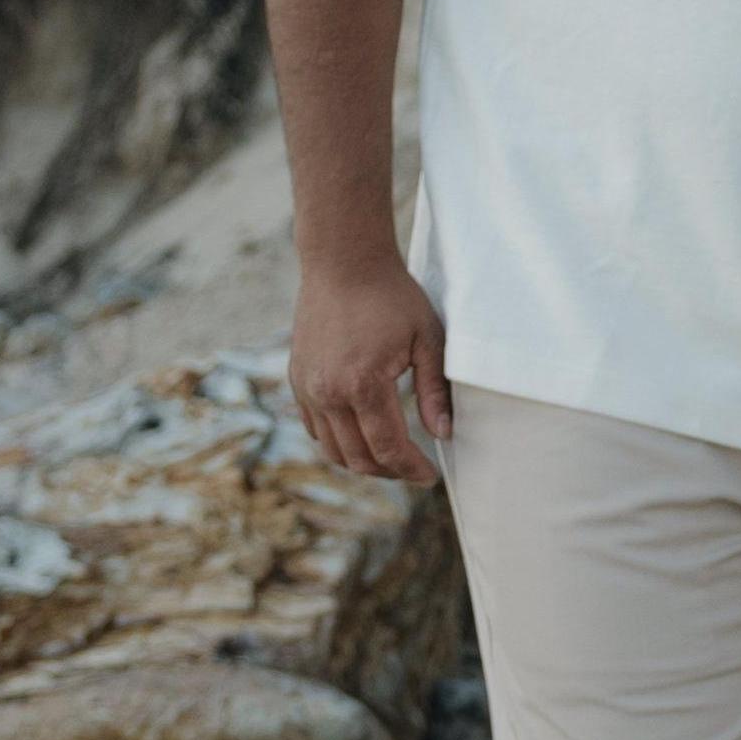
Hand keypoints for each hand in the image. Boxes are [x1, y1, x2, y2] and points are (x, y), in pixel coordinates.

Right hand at [289, 253, 451, 483]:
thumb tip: (443, 434)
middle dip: (390, 472)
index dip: (411, 469)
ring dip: (363, 462)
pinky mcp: (298, 380)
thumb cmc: (392, 297)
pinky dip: (339, 443)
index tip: (430, 476)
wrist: (343, 264)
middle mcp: (327, 392)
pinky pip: (315, 428)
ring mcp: (307, 387)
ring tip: (392, 459)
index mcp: (362, 384)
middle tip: (415, 470)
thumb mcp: (427, 339)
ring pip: (332, 449)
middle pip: (358, 458)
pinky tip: (364, 437)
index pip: (388, 448)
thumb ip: (434, 390)